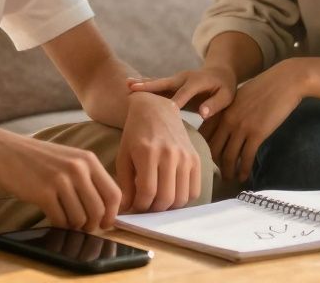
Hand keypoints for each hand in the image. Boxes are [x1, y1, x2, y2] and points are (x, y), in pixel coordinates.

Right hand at [0, 128, 121, 231]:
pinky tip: (52, 217)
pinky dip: (58, 224)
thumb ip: (88, 178)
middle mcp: (78, 168)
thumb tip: (105, 208)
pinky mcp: (43, 193)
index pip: (114, 194)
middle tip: (82, 227)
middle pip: (99, 210)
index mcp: (88, 160)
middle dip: (92, 225)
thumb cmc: (37, 159)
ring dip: (73, 225)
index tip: (104, 223)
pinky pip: (60, 220)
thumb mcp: (69, 159)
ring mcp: (60, 180)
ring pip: (80, 219)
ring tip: (64, 219)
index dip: (112, 214)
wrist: (3, 151)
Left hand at [116, 92, 201, 212]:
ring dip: (169, 207)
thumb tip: (126, 209)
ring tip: (158, 201)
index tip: (134, 207)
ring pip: (182, 198)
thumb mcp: (123, 156)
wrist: (156, 110)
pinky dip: (184, 199)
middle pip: (166, 198)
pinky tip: (172, 194)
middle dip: (154, 210)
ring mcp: (185, 156)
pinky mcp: (196, 158)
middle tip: (146, 207)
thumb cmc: (135, 134)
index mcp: (147, 152)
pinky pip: (195, 191)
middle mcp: (169, 154)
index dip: (140, 206)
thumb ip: (124, 184)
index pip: (147, 192)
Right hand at [127, 65, 237, 118]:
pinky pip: (157, 85)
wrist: (219, 73)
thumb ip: (215, 104)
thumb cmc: (225, 88)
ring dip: (142, 84)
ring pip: (157, 82)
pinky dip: (144, 86)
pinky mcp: (171, 83)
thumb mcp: (226, 96)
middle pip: (164, 83)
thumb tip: (202, 114)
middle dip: (149, 86)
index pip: (183, 94)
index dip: (174, 102)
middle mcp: (183, 78)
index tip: (164, 112)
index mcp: (197, 82)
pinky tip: (131, 88)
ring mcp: (175, 79)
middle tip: (132, 88)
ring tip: (126, 85)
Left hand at [199, 59, 305, 184]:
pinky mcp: (257, 134)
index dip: (202, 149)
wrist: (284, 82)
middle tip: (216, 174)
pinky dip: (244, 169)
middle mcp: (227, 119)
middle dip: (213, 164)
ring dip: (228, 171)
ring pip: (228, 156)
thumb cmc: (264, 88)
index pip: (204, 134)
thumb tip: (226, 126)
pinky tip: (244, 176)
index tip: (205, 159)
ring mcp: (241, 127)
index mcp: (221, 109)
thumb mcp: (240, 96)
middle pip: (213, 148)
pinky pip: (246, 157)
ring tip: (229, 179)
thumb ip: (230, 111)